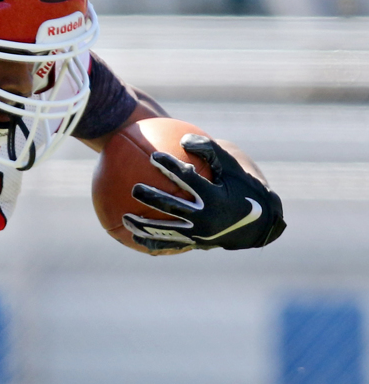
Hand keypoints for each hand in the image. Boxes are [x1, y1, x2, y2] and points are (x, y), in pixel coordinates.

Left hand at [124, 135, 285, 252]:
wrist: (258, 224)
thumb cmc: (244, 187)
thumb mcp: (233, 166)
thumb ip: (209, 150)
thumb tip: (183, 139)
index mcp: (215, 196)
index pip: (188, 179)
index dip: (170, 167)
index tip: (154, 156)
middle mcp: (206, 217)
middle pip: (172, 207)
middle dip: (151, 198)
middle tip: (135, 189)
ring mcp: (199, 234)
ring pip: (166, 231)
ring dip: (144, 226)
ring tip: (125, 219)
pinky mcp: (195, 244)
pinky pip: (170, 244)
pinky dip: (152, 242)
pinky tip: (133, 238)